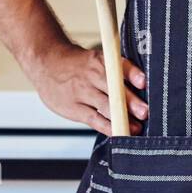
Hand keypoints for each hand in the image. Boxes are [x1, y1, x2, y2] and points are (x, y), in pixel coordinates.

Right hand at [27, 42, 148, 136]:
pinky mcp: (74, 108)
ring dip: (122, 118)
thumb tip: (143, 86)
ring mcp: (82, 92)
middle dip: (131, 102)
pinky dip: (107, 127)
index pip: (120, 67)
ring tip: (136, 127)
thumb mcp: (96, 59)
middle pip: (114, 89)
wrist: (47, 64)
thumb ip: (117, 70)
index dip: (132, 74)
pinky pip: (94, 119)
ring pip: (105, 106)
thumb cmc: (78, 65)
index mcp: (101, 60)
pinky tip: (118, 133)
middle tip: (144, 111)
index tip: (143, 83)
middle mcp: (92, 75)